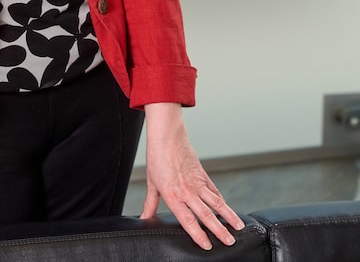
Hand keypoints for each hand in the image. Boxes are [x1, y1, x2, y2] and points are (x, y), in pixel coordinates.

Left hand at [140, 103, 244, 250]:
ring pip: (216, 203)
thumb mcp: (151, 182)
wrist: (167, 136)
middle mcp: (187, 191)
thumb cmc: (157, 157)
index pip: (188, 220)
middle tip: (229, 242)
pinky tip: (227, 208)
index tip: (207, 246)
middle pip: (206, 215)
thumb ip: (150, 203)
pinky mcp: (202, 174)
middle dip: (219, 231)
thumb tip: (144, 217)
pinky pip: (214, 190)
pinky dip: (221, 201)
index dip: (198, 235)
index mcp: (173, 195)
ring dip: (228, 216)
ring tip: (238, 228)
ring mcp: (197, 183)